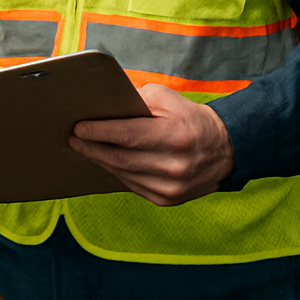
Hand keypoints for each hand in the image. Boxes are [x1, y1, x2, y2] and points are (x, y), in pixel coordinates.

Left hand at [69, 82, 234, 206]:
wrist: (225, 150)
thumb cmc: (190, 119)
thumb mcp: (168, 99)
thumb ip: (137, 99)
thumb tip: (103, 104)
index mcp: (176, 135)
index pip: (128, 135)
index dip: (100, 132)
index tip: (78, 128)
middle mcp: (174, 164)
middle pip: (122, 158)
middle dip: (93, 148)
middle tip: (74, 140)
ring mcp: (172, 186)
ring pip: (124, 174)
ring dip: (102, 161)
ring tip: (85, 149)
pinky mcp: (168, 199)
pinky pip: (133, 186)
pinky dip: (117, 173)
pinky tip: (107, 162)